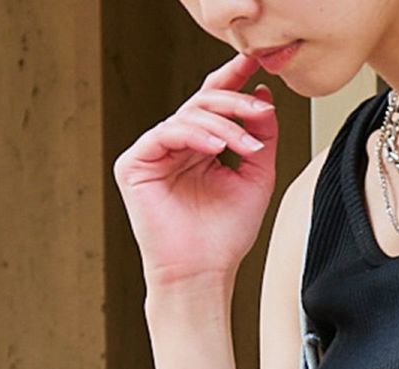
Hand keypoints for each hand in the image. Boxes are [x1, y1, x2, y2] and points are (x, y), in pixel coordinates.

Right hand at [112, 53, 277, 288]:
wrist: (202, 273)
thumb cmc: (224, 237)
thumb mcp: (255, 179)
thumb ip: (261, 140)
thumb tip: (263, 98)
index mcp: (200, 148)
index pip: (214, 104)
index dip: (233, 80)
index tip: (256, 65)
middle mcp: (175, 146)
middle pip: (202, 103)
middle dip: (234, 102)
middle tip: (260, 109)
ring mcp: (153, 152)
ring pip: (188, 117)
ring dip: (224, 126)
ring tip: (247, 146)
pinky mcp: (134, 163)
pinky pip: (166, 133)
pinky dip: (196, 136)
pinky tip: (218, 148)